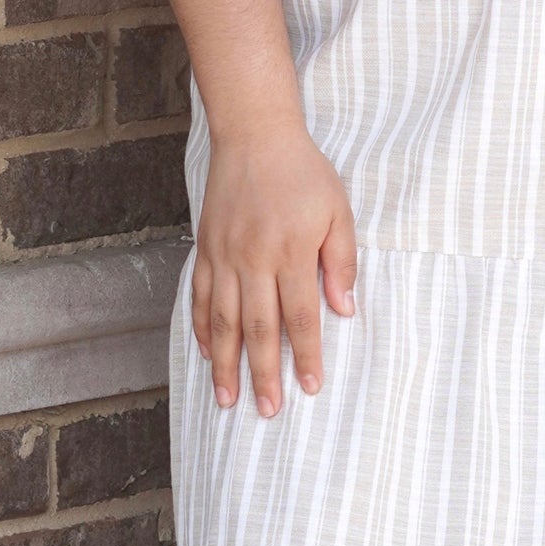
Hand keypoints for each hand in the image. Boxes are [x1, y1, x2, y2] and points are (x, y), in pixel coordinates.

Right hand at [190, 119, 357, 418]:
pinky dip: (202, 328)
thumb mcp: (337, 208)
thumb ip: (341, 260)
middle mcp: (254, 259)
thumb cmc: (303, 172)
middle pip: (260, 329)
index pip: (301, 316)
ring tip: (229, 399)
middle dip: (265, 374)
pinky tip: (207, 353)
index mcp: (291, 251)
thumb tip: (344, 309)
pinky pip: (200, 297)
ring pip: (224, 321)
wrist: (254, 134)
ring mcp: (225, 256)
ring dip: (226, 363)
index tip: (310, 387)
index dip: (307, 355)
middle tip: (268, 410)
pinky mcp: (206, 248)